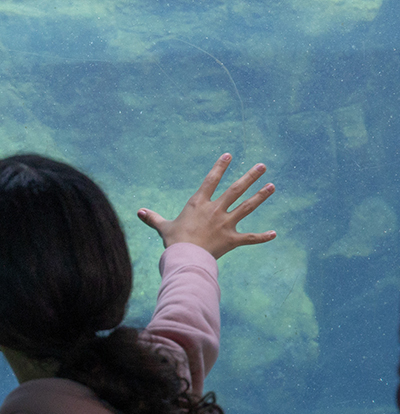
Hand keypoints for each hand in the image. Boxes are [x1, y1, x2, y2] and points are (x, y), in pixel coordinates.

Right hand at [137, 153, 274, 258]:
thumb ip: (153, 218)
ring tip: (272, 186)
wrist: (184, 257)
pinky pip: (250, 237)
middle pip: (236, 189)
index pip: (211, 180)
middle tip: (262, 166)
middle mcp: (215, 210)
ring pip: (247, 206)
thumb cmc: (173, 241)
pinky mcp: (232, 239)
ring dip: (261, 196)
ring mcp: (226, 223)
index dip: (220, 167)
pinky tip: (274, 234)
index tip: (229, 155)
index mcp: (198, 204)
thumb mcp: (163, 227)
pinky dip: (262, 237)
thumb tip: (139, 212)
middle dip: (250, 176)